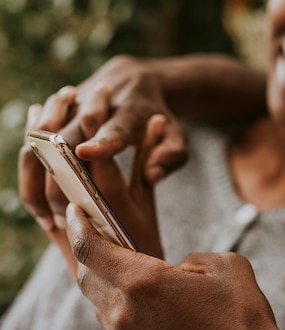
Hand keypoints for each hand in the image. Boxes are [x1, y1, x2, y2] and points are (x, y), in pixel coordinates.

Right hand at [19, 55, 187, 232]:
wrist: (132, 77)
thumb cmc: (159, 115)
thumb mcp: (177, 136)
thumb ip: (171, 156)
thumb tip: (151, 174)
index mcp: (129, 112)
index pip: (114, 129)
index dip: (101, 141)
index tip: (87, 153)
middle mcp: (93, 105)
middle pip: (67, 139)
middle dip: (62, 178)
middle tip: (65, 219)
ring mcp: (69, 108)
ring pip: (42, 141)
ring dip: (40, 180)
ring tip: (50, 221)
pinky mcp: (54, 114)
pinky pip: (33, 143)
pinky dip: (31, 171)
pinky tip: (38, 207)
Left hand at [66, 203, 278, 329]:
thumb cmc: (243, 318)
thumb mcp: (226, 266)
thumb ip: (193, 259)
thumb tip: (179, 270)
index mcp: (143, 282)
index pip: (90, 249)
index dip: (78, 225)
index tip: (76, 211)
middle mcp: (127, 313)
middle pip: (87, 277)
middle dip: (91, 254)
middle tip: (105, 239)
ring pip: (101, 305)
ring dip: (108, 284)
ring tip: (131, 273)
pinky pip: (119, 328)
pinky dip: (124, 310)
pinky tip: (150, 306)